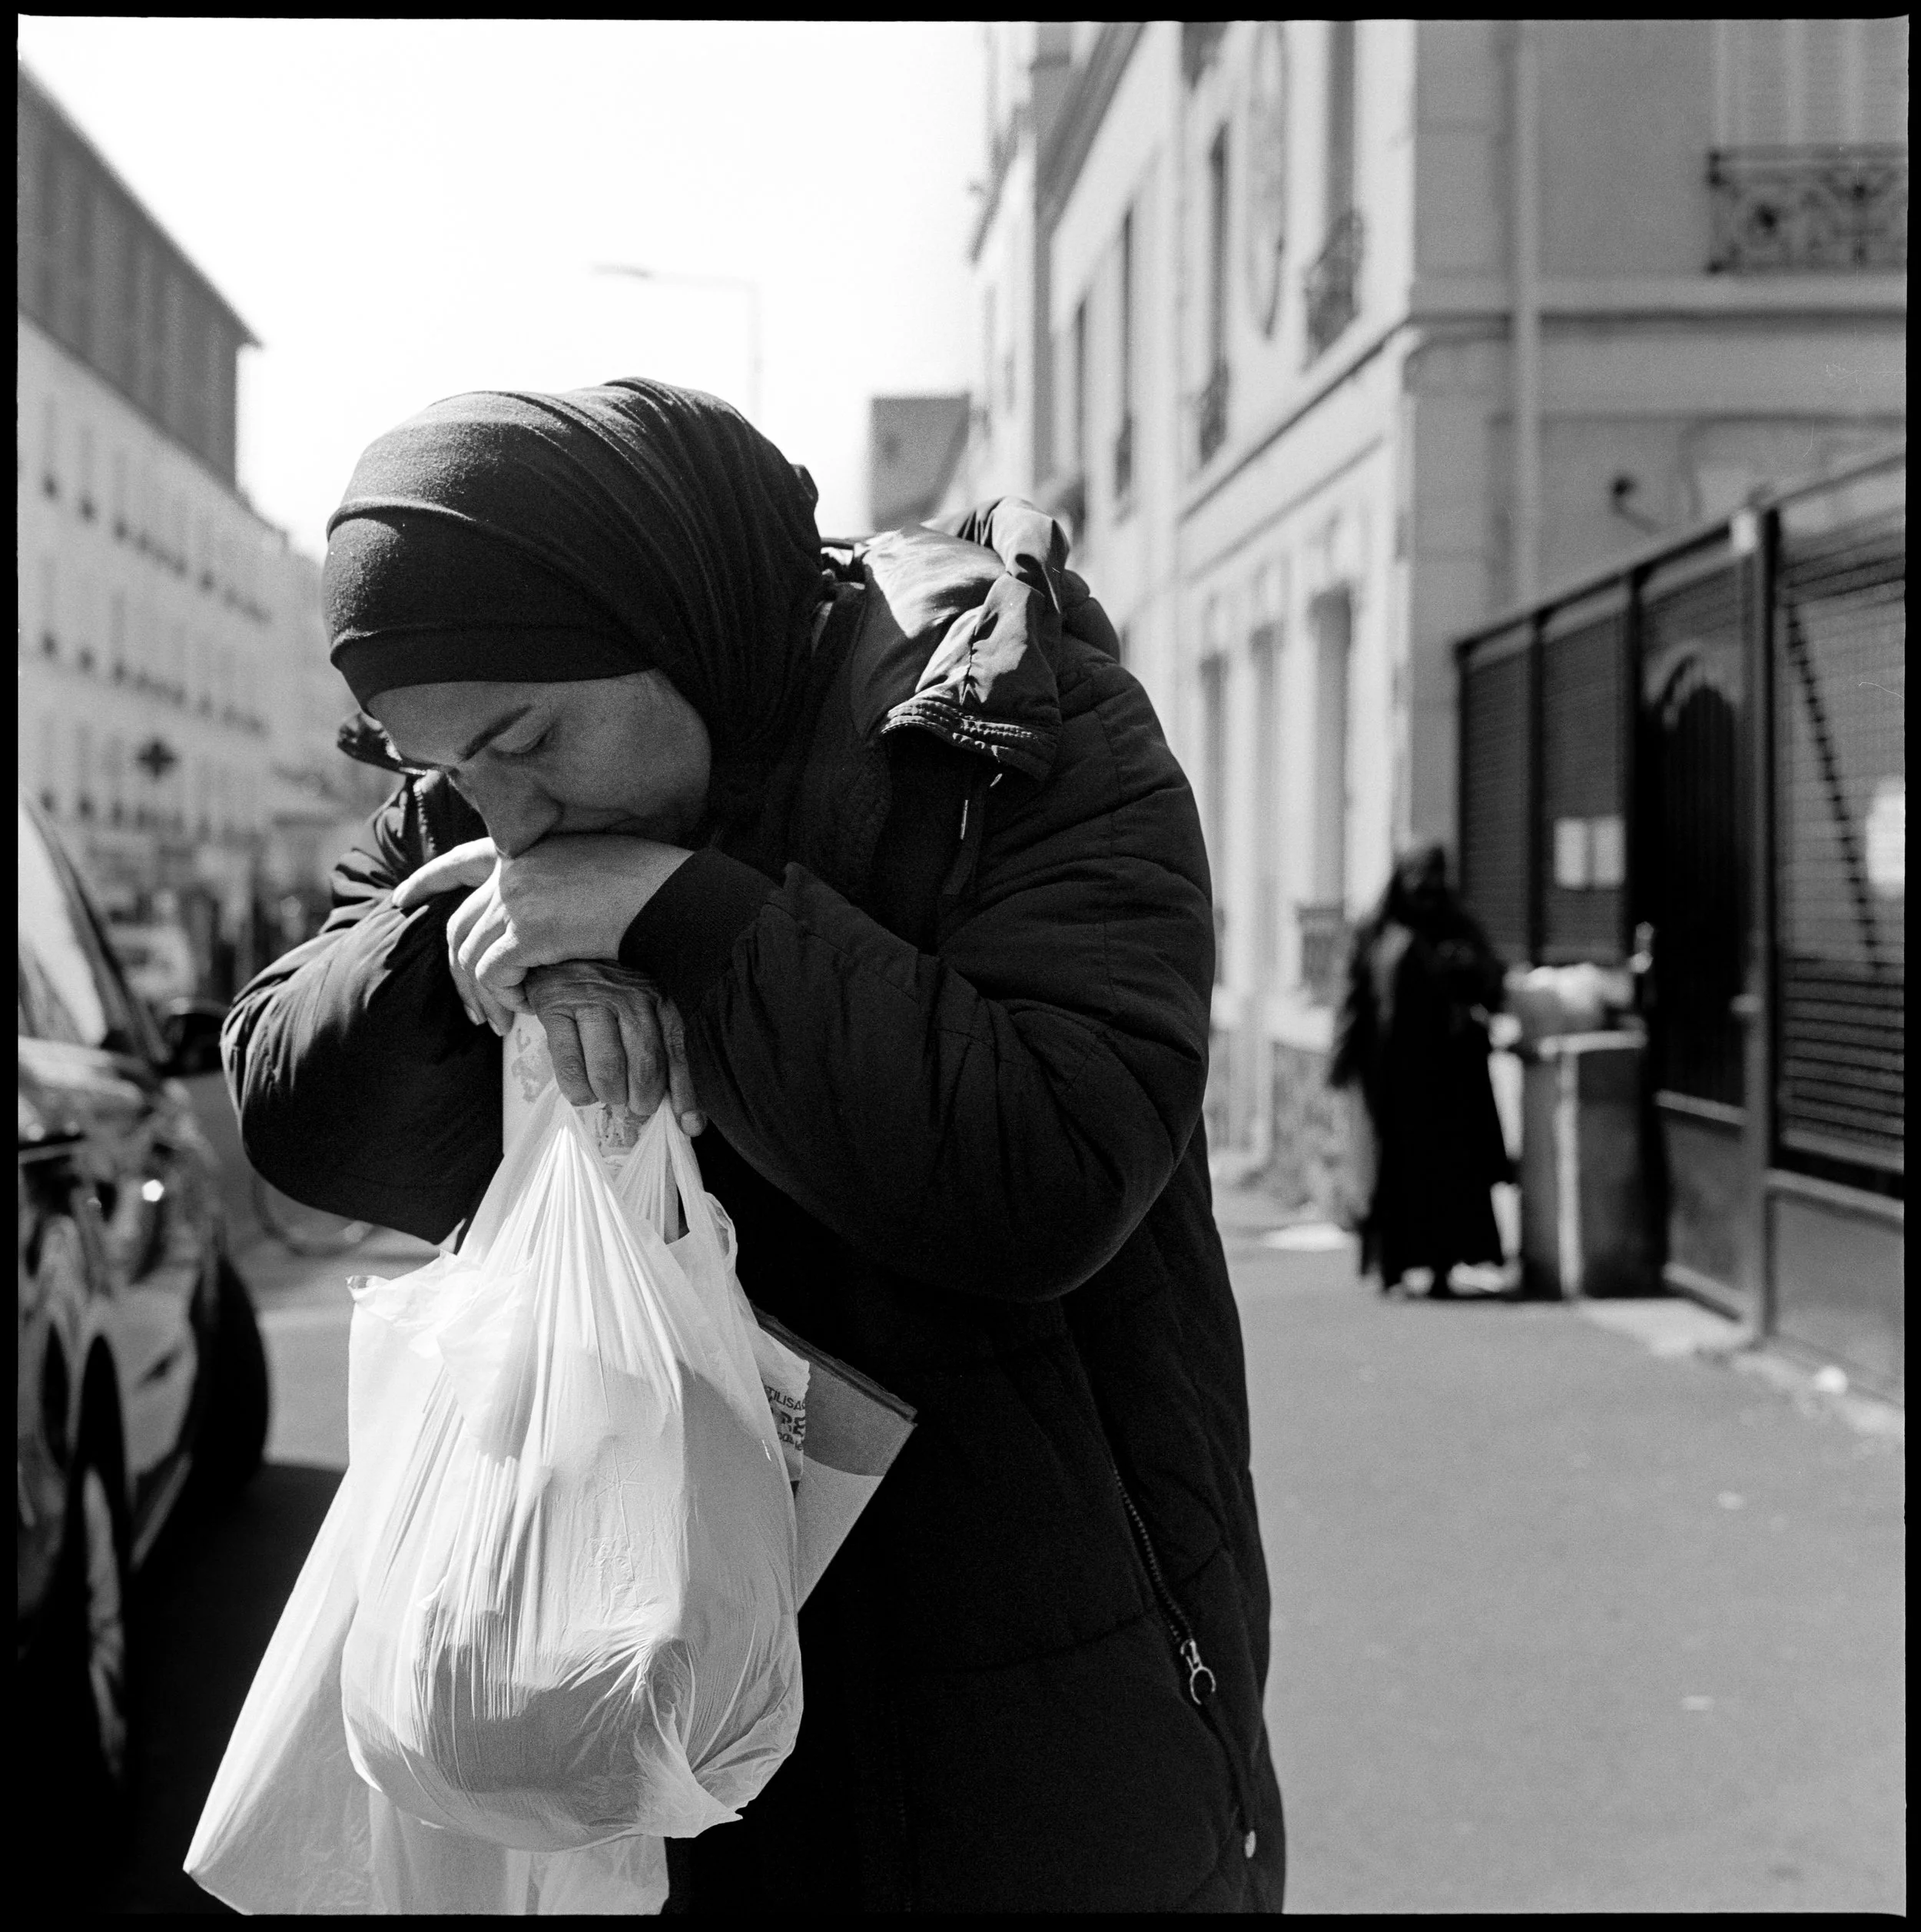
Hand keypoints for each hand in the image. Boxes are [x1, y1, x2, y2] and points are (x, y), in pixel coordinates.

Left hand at [392, 834, 690, 1030]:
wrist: (667, 896)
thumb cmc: (646, 888)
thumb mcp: (591, 872)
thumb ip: (554, 889)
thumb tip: (538, 930)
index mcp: (526, 850)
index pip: (461, 860)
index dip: (428, 880)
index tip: (403, 900)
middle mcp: (511, 870)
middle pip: (460, 925)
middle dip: (457, 972)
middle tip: (474, 1011)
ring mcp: (514, 898)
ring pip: (469, 957)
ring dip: (484, 997)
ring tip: (503, 1023)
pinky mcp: (523, 932)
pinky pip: (492, 975)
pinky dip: (506, 997)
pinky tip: (532, 1008)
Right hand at [523, 962, 703, 1134]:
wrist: (562, 954)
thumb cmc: (608, 996)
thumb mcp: (643, 1014)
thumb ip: (663, 1058)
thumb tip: (690, 1121)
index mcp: (658, 1000)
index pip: (676, 1053)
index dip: (684, 1095)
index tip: (689, 1126)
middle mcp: (629, 998)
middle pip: (644, 1066)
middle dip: (641, 1100)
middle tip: (634, 1108)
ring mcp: (592, 1001)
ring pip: (608, 1069)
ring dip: (609, 1095)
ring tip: (608, 1097)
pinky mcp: (556, 1008)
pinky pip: (569, 1064)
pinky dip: (578, 1090)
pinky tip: (583, 1094)